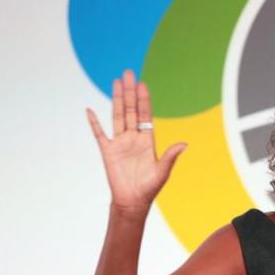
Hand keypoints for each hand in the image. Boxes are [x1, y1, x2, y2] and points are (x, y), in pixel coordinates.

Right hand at [86, 70, 186, 209]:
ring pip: (117, 116)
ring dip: (116, 99)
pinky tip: (89, 110)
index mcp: (147, 140)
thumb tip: (184, 144)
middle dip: (130, 92)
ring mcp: (119, 143)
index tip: (142, 84)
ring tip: (116, 82)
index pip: (145, 115)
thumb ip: (171, 156)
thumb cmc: (149, 188)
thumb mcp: (163, 171)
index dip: (144, 100)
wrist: (133, 201)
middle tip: (128, 73)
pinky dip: (94, 122)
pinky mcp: (107, 151)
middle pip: (131, 110)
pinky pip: (99, 133)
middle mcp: (133, 138)